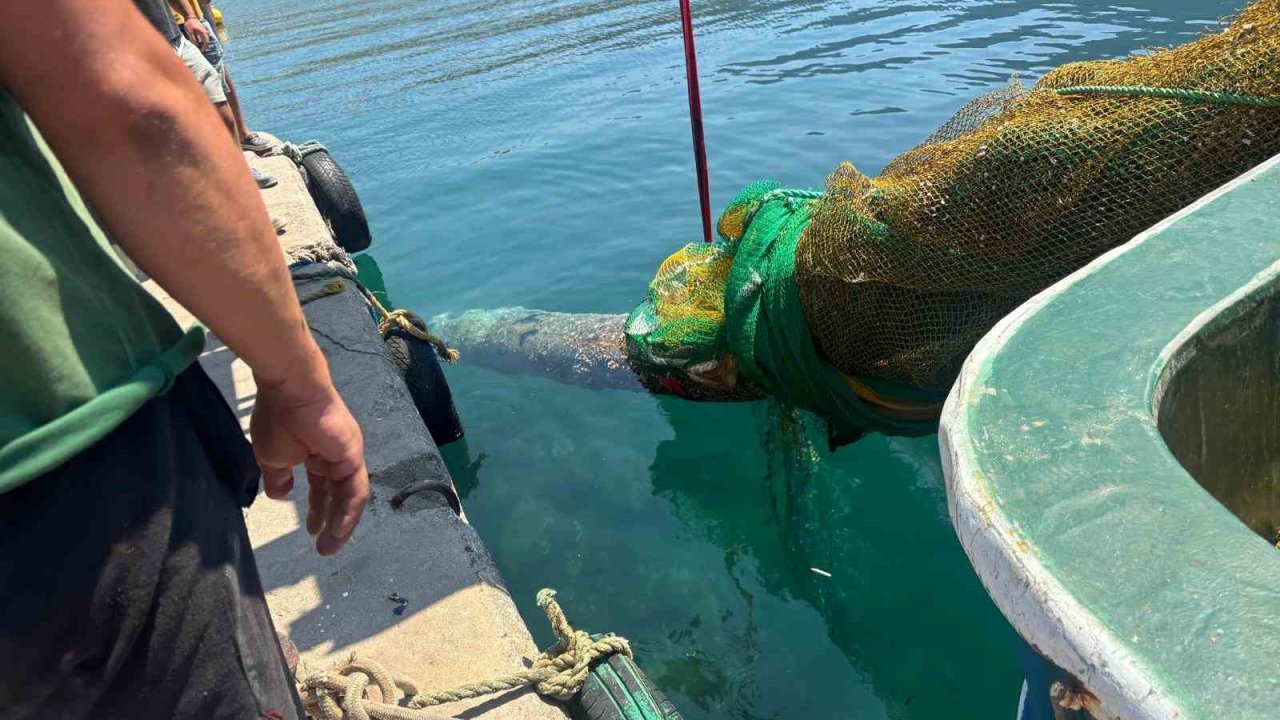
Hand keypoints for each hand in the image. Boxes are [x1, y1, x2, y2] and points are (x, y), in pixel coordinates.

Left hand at [182, 18, 209, 49]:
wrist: (190, 16)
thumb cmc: (189, 24)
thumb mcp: (190, 32)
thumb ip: (193, 39)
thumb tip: (196, 45)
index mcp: (203, 33)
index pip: (206, 42)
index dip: (204, 47)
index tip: (201, 51)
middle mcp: (205, 32)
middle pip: (207, 41)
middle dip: (204, 46)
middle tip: (200, 50)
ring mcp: (204, 31)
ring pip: (205, 40)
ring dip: (203, 44)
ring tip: (199, 47)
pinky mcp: (202, 31)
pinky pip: (204, 37)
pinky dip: (202, 41)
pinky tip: (198, 43)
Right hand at [251, 366, 368, 555]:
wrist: (289, 391)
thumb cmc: (278, 419)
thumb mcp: (272, 457)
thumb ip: (278, 478)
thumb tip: (280, 495)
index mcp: (316, 455)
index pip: (322, 488)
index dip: (316, 509)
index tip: (310, 529)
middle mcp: (335, 456)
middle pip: (338, 496)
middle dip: (331, 523)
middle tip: (324, 547)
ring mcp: (348, 456)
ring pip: (349, 498)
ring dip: (341, 525)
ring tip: (329, 547)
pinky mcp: (353, 456)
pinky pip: (355, 492)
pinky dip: (348, 514)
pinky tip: (337, 531)